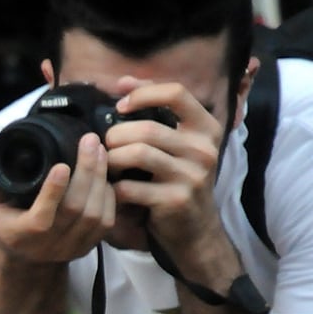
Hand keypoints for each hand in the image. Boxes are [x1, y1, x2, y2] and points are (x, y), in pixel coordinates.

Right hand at [0, 135, 115, 266]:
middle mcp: (48, 246)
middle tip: (90, 141)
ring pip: (94, 213)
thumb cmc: (10, 224)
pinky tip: (106, 173)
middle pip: (75, 209)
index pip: (41, 217)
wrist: (28, 259)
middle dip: (86, 172)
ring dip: (100, 179)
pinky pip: (106, 220)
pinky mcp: (89, 246)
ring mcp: (71, 247)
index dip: (53, 192)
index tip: (62, 164)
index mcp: (22, 235)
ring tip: (99, 151)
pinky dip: (109, 194)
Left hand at [103, 77, 236, 283]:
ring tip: (108, 168)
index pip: (176, 92)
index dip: (142, 92)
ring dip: (112, 160)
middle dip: (115, 136)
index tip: (120, 104)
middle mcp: (204, 148)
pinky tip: (113, 191)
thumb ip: (155, 114)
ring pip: (137, 153)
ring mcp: (193, 174)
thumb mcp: (177, 145)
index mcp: (206, 127)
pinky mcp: (176, 200)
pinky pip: (130, 187)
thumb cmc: (177, 182)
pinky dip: (114, 188)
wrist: (194, 231)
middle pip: (146, 127)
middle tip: (106, 148)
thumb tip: (122, 81)